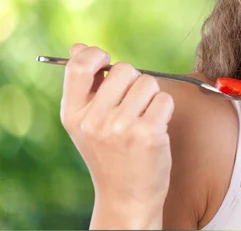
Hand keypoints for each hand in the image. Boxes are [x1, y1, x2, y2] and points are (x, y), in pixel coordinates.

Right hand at [60, 44, 174, 227]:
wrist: (128, 196)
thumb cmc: (111, 153)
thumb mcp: (87, 122)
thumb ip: (85, 84)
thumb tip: (78, 47)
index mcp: (73, 113)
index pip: (81, 65)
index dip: (98, 55)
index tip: (107, 64)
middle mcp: (93, 120)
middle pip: (124, 69)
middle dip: (134, 81)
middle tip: (132, 106)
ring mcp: (120, 127)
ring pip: (148, 83)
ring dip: (152, 96)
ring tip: (144, 119)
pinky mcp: (148, 133)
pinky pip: (164, 99)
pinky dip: (165, 109)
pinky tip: (156, 128)